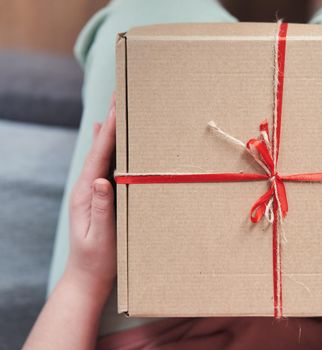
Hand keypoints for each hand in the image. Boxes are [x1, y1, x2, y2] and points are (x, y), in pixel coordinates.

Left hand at [64, 96, 116, 296]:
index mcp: (86, 194)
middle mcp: (87, 187)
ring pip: (101, 154)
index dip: (109, 132)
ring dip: (109, 131)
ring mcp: (92, 191)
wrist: (87, 276)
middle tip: (119, 97)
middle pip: (98, 148)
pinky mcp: (99, 196)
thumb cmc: (97, 260)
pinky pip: (104, 165)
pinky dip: (106, 147)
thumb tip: (102, 180)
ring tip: (116, 109)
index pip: (98, 157)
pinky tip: (104, 135)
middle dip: (109, 122)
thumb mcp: (100, 237)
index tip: (118, 109)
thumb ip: (100, 209)